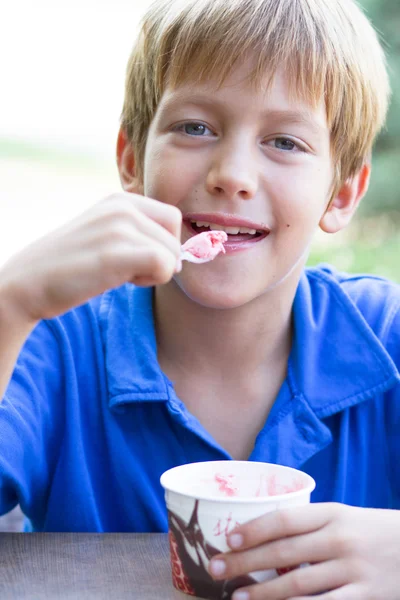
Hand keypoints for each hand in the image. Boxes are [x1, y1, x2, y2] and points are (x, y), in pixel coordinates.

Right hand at [0, 192, 181, 322]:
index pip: (172, 218)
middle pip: (176, 238)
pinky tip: (120, 281)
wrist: (29, 282)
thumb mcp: (106, 235)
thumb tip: (181, 257)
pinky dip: (151, 281)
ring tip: (118, 274)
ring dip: (154, 273)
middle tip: (128, 270)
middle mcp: (122, 206)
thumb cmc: (71, 266)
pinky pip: (164, 266)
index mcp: (120, 200)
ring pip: (172, 254)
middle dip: (161, 261)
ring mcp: (118, 226)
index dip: (165, 244)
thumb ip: (139, 235)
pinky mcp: (115, 251)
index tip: (138, 258)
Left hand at [208, 502, 399, 598]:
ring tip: (237, 598)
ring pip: (298, 584)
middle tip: (215, 569)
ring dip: (264, 593)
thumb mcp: (345, 517)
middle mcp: (339, 539)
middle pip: (284, 552)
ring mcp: (352, 569)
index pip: (284, 519)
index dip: (253, 529)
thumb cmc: (373, 531)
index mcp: (332, 513)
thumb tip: (266, 535)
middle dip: (245, 562)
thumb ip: (312, 525)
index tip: (227, 539)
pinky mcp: (365, 595)